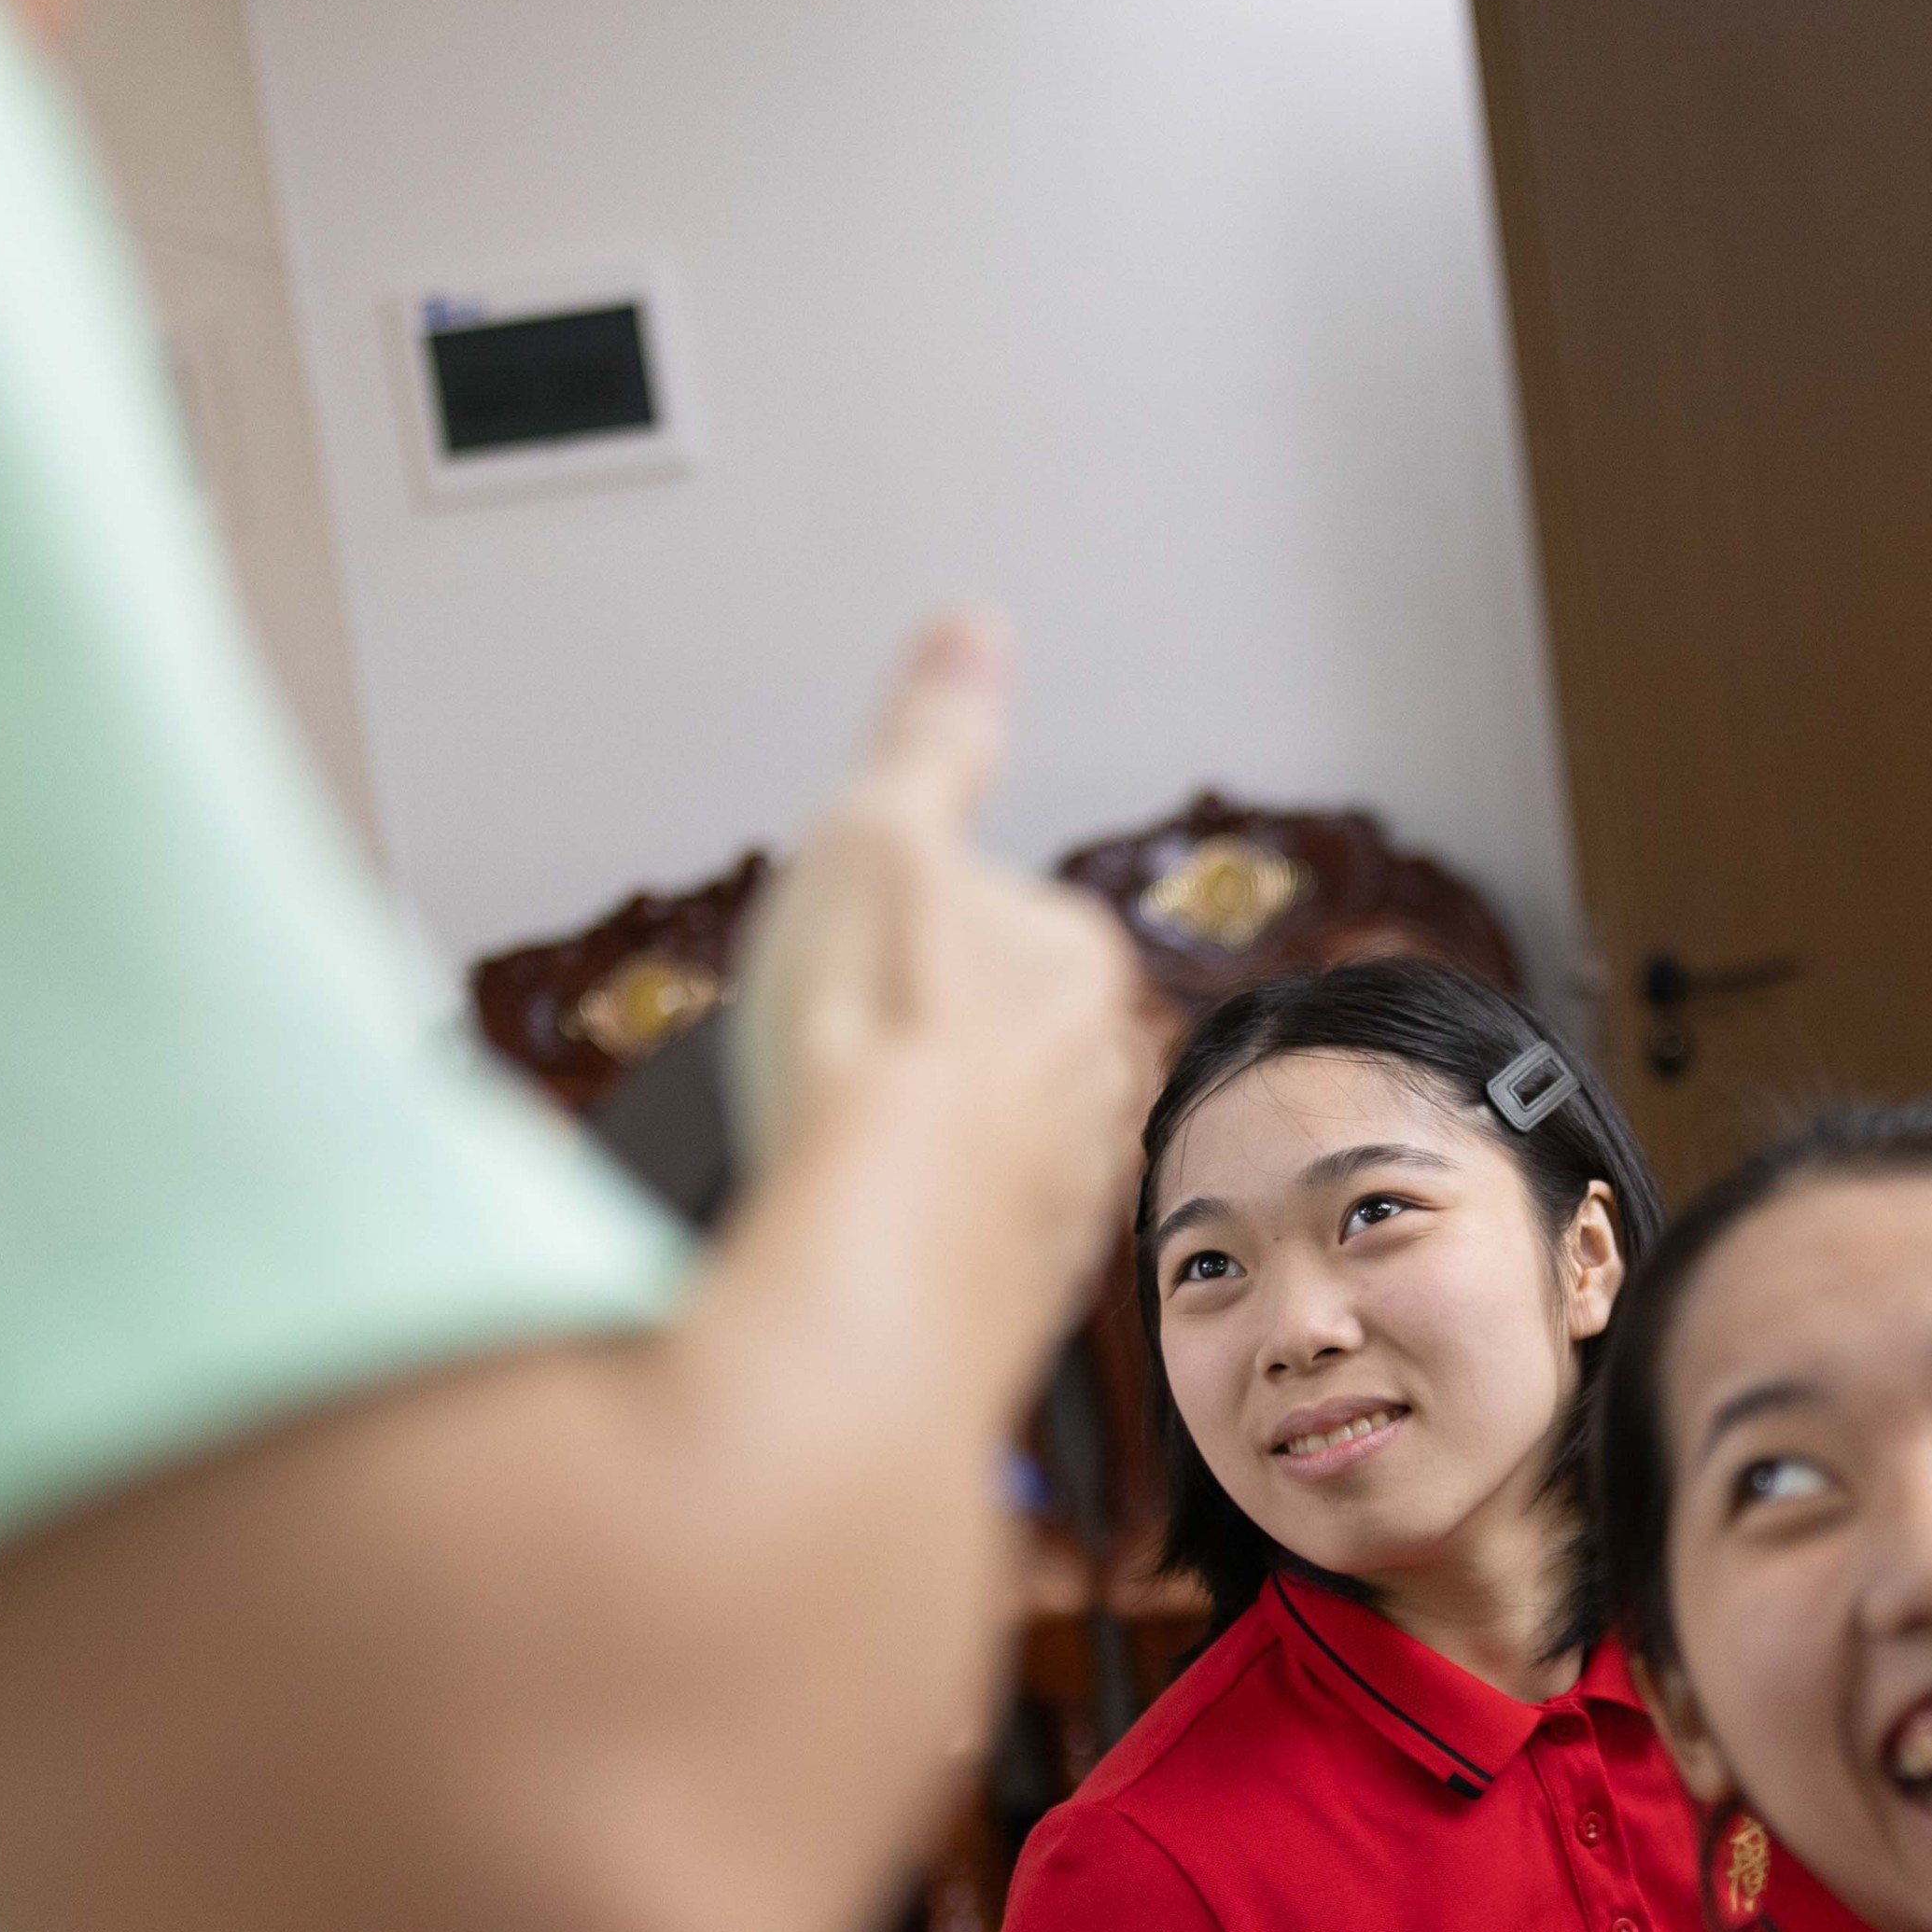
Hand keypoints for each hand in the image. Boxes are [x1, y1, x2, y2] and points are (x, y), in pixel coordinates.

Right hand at [729, 614, 1159, 1333]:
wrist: (870, 1255)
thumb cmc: (871, 1038)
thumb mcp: (879, 830)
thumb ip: (932, 736)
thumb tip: (975, 633)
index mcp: (1080, 961)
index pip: (980, 923)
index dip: (891, 941)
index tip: (840, 972)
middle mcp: (1103, 1078)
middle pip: (984, 1039)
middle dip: (915, 1050)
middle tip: (827, 1066)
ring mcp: (1070, 1195)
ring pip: (980, 1146)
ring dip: (918, 1151)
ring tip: (834, 1157)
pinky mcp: (1026, 1297)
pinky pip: (965, 1247)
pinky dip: (917, 1241)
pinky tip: (855, 1235)